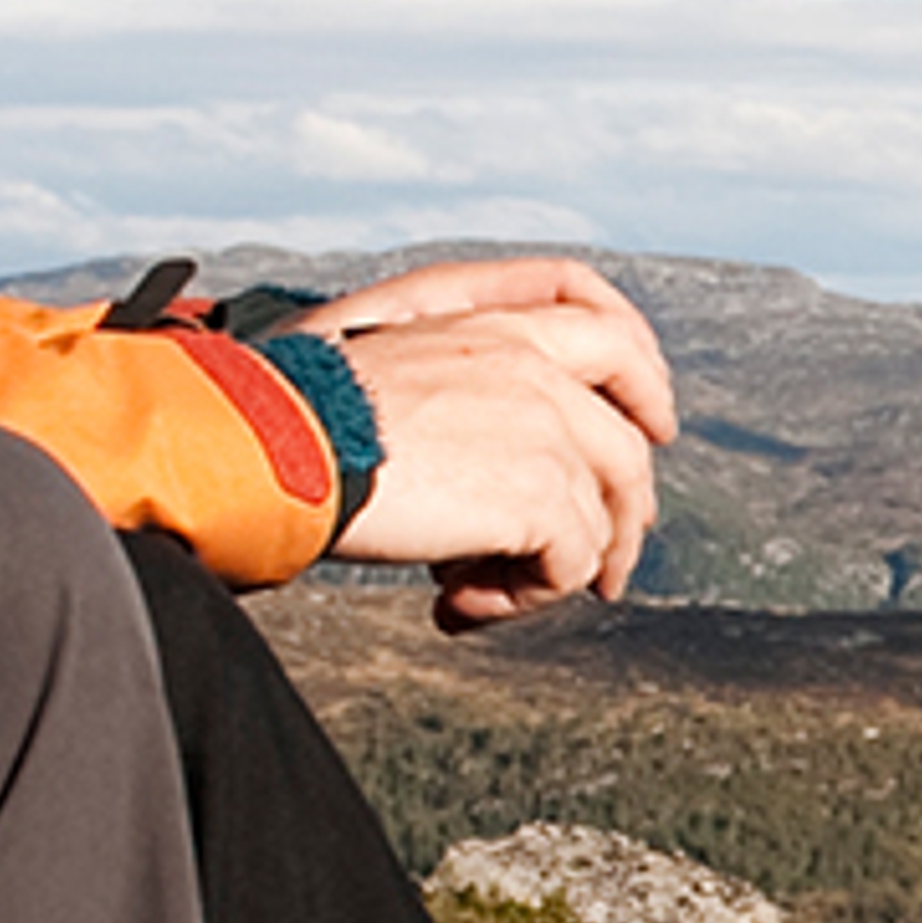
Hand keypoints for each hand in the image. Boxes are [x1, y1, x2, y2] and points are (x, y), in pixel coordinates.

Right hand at [301, 255, 676, 633]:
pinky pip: (571, 566)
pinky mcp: (541, 492)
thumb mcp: (373, 362)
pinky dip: (520, 599)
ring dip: (556, 571)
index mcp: (488, 321)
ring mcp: (544, 424)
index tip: (654, 426)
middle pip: (628, 443)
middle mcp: (528, 360)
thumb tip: (480, 445)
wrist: (267, 442)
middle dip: (623, 516)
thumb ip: (447, 380)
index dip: (644, 376)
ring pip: (605, 517)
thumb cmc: (287, 413)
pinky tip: (455, 603)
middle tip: (598, 570)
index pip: (601, 319)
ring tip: (486, 593)